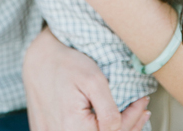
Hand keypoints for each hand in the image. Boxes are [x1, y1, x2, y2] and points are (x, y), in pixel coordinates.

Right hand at [24, 26, 150, 130]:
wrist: (39, 59)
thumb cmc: (67, 64)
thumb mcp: (94, 80)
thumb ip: (108, 110)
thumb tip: (117, 128)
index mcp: (72, 127)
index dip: (132, 119)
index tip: (142, 102)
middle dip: (128, 126)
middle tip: (143, 110)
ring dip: (117, 130)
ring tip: (134, 117)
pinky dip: (98, 129)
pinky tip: (112, 122)